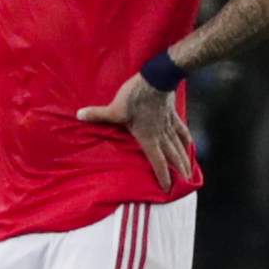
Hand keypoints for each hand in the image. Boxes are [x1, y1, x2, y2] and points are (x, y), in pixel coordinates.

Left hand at [78, 74, 193, 191]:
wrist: (157, 79)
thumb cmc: (135, 97)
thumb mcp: (115, 108)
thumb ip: (99, 114)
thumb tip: (78, 115)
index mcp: (148, 138)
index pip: (157, 162)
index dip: (163, 176)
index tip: (167, 189)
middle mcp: (161, 136)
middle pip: (172, 157)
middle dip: (179, 172)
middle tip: (185, 183)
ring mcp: (169, 126)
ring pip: (180, 147)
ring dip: (185, 160)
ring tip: (190, 171)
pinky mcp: (173, 116)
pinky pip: (182, 132)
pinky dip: (187, 140)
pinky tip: (190, 146)